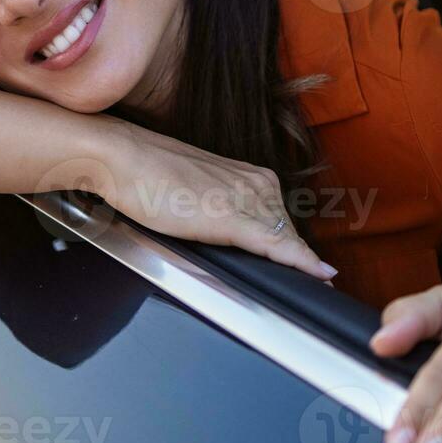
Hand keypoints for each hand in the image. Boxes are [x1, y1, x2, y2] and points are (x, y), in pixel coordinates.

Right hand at [90, 118, 337, 280]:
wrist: (121, 159)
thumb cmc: (147, 176)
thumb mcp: (197, 193)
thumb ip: (222, 211)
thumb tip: (232, 239)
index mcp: (249, 175)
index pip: (284, 220)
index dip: (297, 248)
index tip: (316, 268)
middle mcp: (255, 183)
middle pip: (288, 232)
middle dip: (297, 258)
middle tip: (312, 281)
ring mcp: (246, 199)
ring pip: (287, 240)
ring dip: (301, 265)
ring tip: (315, 283)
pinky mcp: (233, 218)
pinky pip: (277, 245)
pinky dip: (301, 262)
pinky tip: (320, 275)